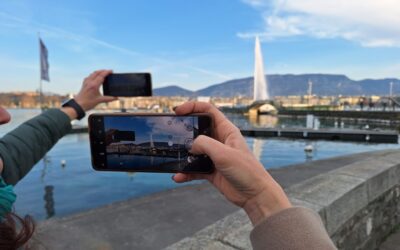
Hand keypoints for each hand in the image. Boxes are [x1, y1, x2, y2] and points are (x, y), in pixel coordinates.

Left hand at [74, 70, 116, 110]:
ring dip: (98, 72)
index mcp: (94, 85)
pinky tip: (95, 77)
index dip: (107, 72)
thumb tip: (116, 98)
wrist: (78, 105)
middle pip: (97, 73)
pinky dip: (94, 74)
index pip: (101, 75)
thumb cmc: (88, 103)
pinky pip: (89, 76)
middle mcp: (89, 82)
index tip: (111, 71)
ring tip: (103, 73)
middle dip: (103, 71)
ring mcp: (86, 82)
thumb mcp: (99, 100)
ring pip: (93, 74)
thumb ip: (108, 99)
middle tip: (109, 71)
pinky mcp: (84, 84)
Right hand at [172, 101, 290, 224]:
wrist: (255, 195)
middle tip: (171, 133)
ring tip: (173, 157)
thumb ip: (205, 144)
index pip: (208, 110)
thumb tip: (190, 146)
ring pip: (194, 150)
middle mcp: (220, 141)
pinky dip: (185, 172)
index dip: (193, 107)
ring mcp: (215, 156)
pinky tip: (178, 177)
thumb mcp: (224, 154)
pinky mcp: (211, 171)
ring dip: (183, 154)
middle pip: (198, 129)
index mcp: (226, 130)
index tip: (178, 111)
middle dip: (184, 130)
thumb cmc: (247, 171)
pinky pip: (194, 168)